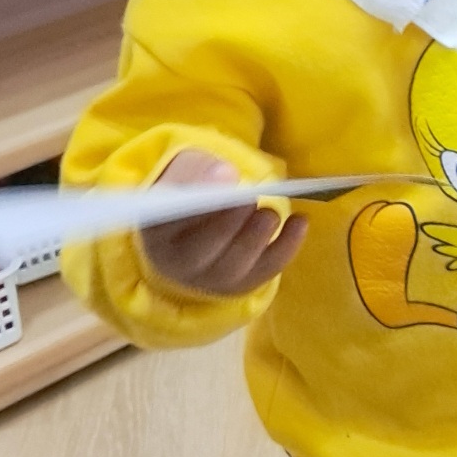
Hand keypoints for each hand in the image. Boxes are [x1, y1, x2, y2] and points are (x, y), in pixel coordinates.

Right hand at [140, 150, 306, 296]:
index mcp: (156, 232)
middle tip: (250, 201)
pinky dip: (286, 248)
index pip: (168, 224)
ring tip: (271, 214)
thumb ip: (199, 171)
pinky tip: (300, 222)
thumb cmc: (189, 193)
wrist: (195, 227)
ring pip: (232, 266)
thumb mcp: (185, 173)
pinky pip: (264, 272)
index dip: (195, 205)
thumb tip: (226, 175)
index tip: (223, 182)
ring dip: (255, 239)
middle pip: (201, 251)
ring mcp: (210, 280)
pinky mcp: (239, 285)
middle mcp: (178, 263)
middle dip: (227, 226)